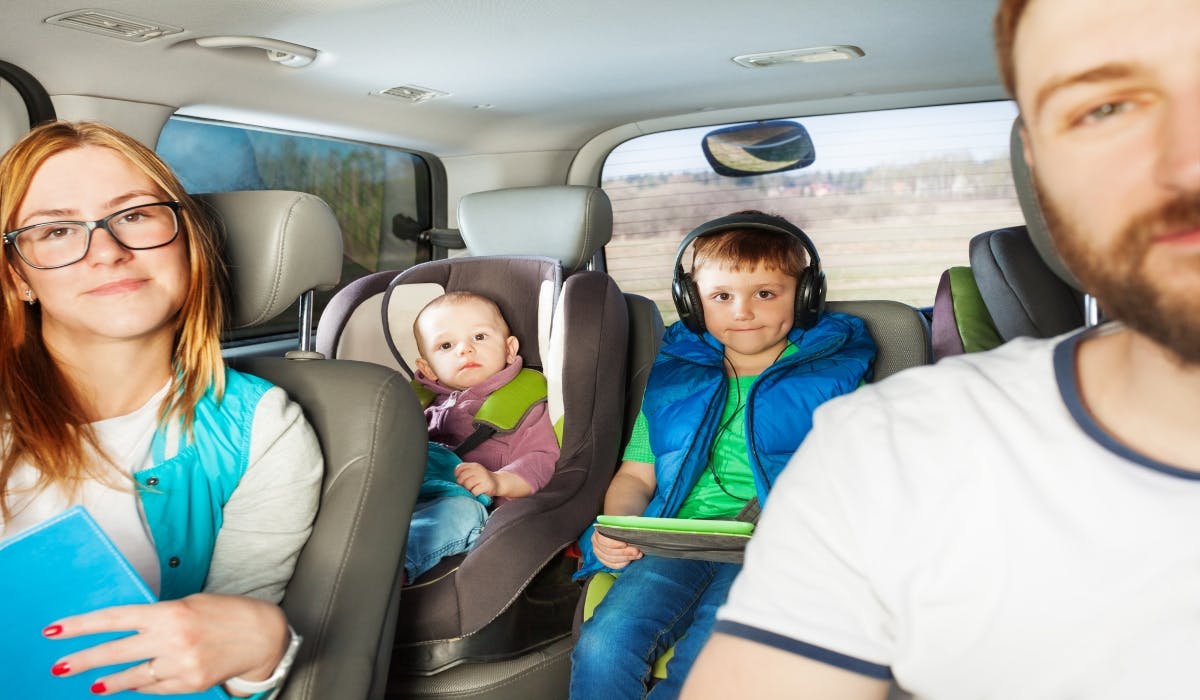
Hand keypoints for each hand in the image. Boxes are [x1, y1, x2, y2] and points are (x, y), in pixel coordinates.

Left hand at [44, 593, 289, 695]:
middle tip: (60, 666)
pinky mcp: (189, 683)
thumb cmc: (226, 613)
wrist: (263, 635)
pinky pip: (155, 687)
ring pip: (132, 677)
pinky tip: (130, 685)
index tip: (55, 631)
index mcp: (170, 613)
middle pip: (115, 652)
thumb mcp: (190, 604)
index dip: (82, 626)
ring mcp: (180, 665)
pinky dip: (141, 686)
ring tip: (91, 684)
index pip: (114, 619)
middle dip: (84, 660)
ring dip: (107, 682)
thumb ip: (158, 617)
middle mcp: (171, 639)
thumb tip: (125, 631)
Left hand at [455, 462, 499, 496]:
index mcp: (474, 465)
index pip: (460, 468)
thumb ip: (465, 473)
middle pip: (462, 478)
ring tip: (472, 490)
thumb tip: (455, 480)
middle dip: (461, 484)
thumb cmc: (482, 479)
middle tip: (466, 487)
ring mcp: (483, 477)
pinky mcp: (486, 486)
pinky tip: (477, 493)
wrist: (498, 483)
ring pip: (467, 485)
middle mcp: (479, 469)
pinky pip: (474, 491)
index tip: (460, 480)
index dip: (457, 475)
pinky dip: (474, 494)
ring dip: (468, 490)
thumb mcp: (474, 472)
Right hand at [591, 529, 642, 568]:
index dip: (614, 543)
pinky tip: (631, 560)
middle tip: (636, 551)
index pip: (602, 540)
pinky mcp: (605, 561)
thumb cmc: (622, 525)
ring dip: (626, 558)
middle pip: (608, 551)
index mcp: (598, 533)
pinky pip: (613, 565)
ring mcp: (600, 554)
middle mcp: (596, 544)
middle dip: (624, 552)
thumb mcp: (624, 521)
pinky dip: (623, 564)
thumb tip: (633, 530)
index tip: (626, 544)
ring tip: (637, 555)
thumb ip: (627, 524)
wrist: (620, 529)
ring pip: (612, 560)